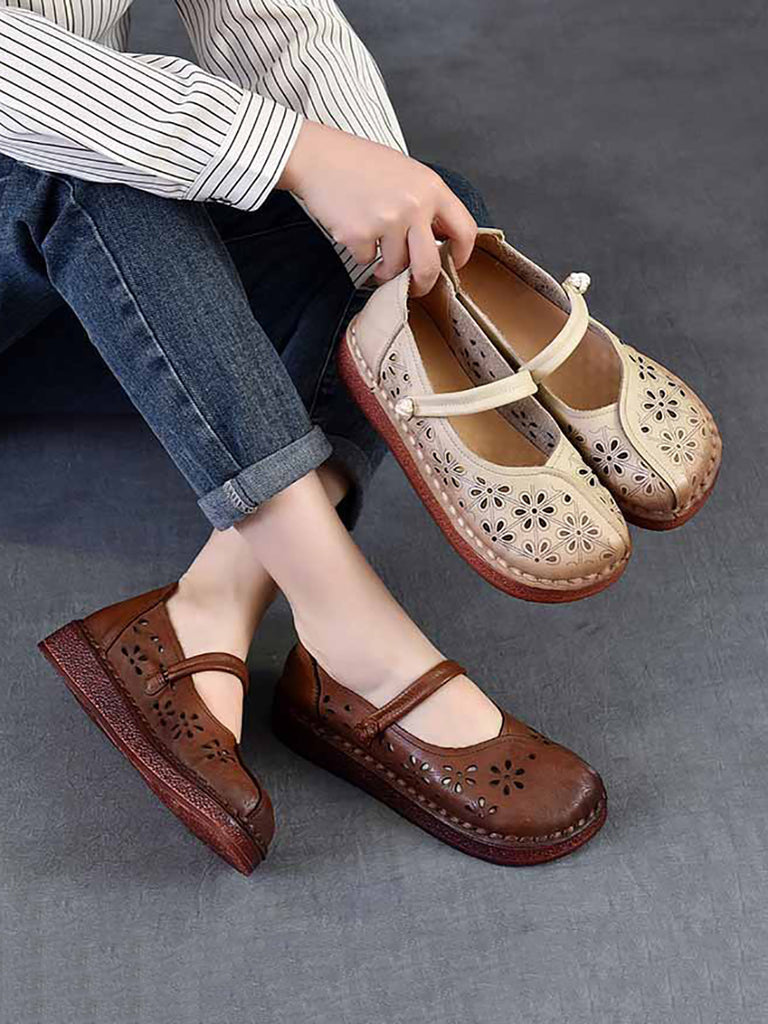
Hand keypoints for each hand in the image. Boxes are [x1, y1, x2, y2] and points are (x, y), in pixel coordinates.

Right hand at [277, 120, 476, 295]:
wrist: (318, 157)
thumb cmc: (360, 164)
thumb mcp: (407, 174)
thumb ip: (427, 204)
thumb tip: (440, 240)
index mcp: (431, 188)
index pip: (464, 230)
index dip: (461, 255)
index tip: (452, 264)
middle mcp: (414, 205)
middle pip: (429, 266)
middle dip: (422, 284)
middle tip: (414, 286)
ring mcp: (387, 220)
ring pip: (395, 267)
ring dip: (384, 266)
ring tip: (375, 247)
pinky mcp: (360, 234)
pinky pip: (367, 260)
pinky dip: (360, 252)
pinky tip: (353, 227)